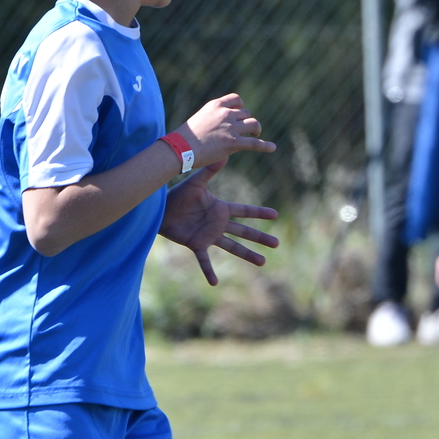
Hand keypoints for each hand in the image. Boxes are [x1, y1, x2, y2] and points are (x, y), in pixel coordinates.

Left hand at [159, 159, 278, 285]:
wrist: (161, 210)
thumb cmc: (178, 195)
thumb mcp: (196, 183)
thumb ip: (210, 172)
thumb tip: (224, 155)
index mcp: (221, 209)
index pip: (245, 211)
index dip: (259, 213)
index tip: (275, 215)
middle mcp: (219, 224)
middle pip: (244, 231)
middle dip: (260, 237)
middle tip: (277, 244)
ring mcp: (210, 236)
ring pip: (233, 247)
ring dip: (247, 255)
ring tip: (262, 262)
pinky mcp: (197, 244)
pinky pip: (204, 260)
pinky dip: (209, 271)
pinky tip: (214, 282)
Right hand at [177, 93, 274, 168]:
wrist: (180, 149)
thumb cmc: (186, 136)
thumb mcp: (201, 118)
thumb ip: (215, 116)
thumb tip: (225, 123)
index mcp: (216, 105)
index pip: (237, 99)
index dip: (241, 107)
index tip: (240, 115)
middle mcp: (225, 114)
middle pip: (247, 113)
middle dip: (246, 122)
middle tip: (245, 131)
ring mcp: (230, 128)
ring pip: (254, 124)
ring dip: (256, 130)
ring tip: (255, 136)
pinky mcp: (234, 143)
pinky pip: (255, 143)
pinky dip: (265, 146)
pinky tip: (272, 148)